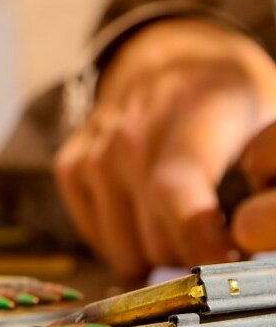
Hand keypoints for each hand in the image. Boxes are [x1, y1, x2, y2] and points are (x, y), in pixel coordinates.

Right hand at [54, 19, 275, 278]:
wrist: (167, 56)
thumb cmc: (228, 98)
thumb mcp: (269, 120)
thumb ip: (270, 177)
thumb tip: (267, 234)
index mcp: (189, 113)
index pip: (176, 190)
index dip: (199, 244)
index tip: (226, 270)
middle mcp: (130, 134)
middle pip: (156, 239)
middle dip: (193, 258)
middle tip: (219, 244)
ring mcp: (94, 154)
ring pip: (125, 252)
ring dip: (158, 255)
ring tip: (183, 228)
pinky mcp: (71, 169)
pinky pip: (99, 241)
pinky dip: (126, 241)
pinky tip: (147, 214)